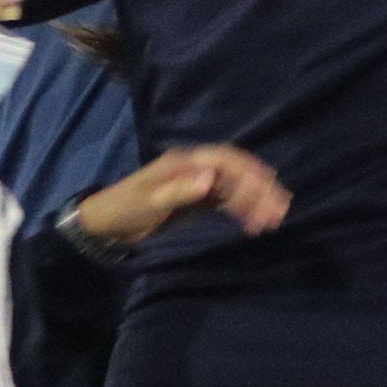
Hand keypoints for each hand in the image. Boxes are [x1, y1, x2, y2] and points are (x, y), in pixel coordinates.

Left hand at [71, 144, 289, 250]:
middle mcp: (195, 169)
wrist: (107, 225)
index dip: (248, 171)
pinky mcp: (199, 201)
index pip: (224, 160)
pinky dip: (243, 210)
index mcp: (184, 162)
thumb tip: (210, 178)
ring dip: (256, 201)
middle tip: (279, 210)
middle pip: (236, 173)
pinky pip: (228, 201)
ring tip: (273, 220)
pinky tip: (254, 224)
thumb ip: (180, 190)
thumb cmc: (125, 208)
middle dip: (259, 189)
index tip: (268, 186)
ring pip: (236, 188)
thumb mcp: (149, 201)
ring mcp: (198, 185)